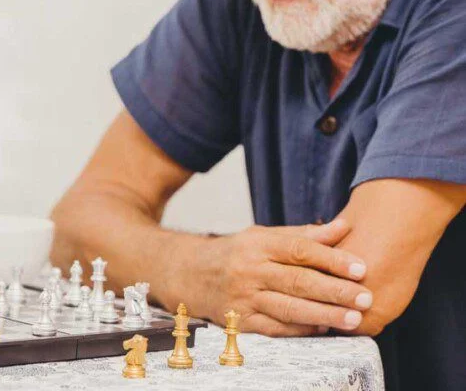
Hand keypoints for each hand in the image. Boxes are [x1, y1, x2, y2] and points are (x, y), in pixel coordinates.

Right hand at [171, 220, 372, 336]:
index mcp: (258, 244)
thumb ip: (304, 235)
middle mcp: (249, 270)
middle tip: (366, 296)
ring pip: (288, 308)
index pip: (299, 250)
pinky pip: (275, 328)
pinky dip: (301, 330)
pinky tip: (324, 329)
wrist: (190, 274)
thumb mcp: (263, 236)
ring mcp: (243, 297)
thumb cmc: (236, 253)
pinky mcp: (240, 321)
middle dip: (335, 290)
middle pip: (297, 281)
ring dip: (324, 314)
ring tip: (354, 319)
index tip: (360, 267)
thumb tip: (343, 227)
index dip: (331, 258)